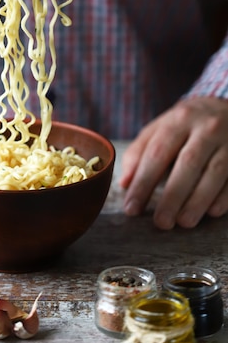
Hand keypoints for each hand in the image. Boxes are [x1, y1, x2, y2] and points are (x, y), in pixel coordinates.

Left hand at [120, 96, 227, 229]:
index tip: (132, 208)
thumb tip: (125, 183)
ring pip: (215, 172)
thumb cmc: (187, 123)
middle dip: (173, 195)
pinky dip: (224, 196)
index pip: (157, 153)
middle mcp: (206, 128)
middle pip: (188, 163)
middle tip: (161, 222)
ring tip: (183, 222)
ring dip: (198, 200)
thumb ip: (139, 152)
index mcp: (179, 119)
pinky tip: (212, 212)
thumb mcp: (161, 128)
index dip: (143, 182)